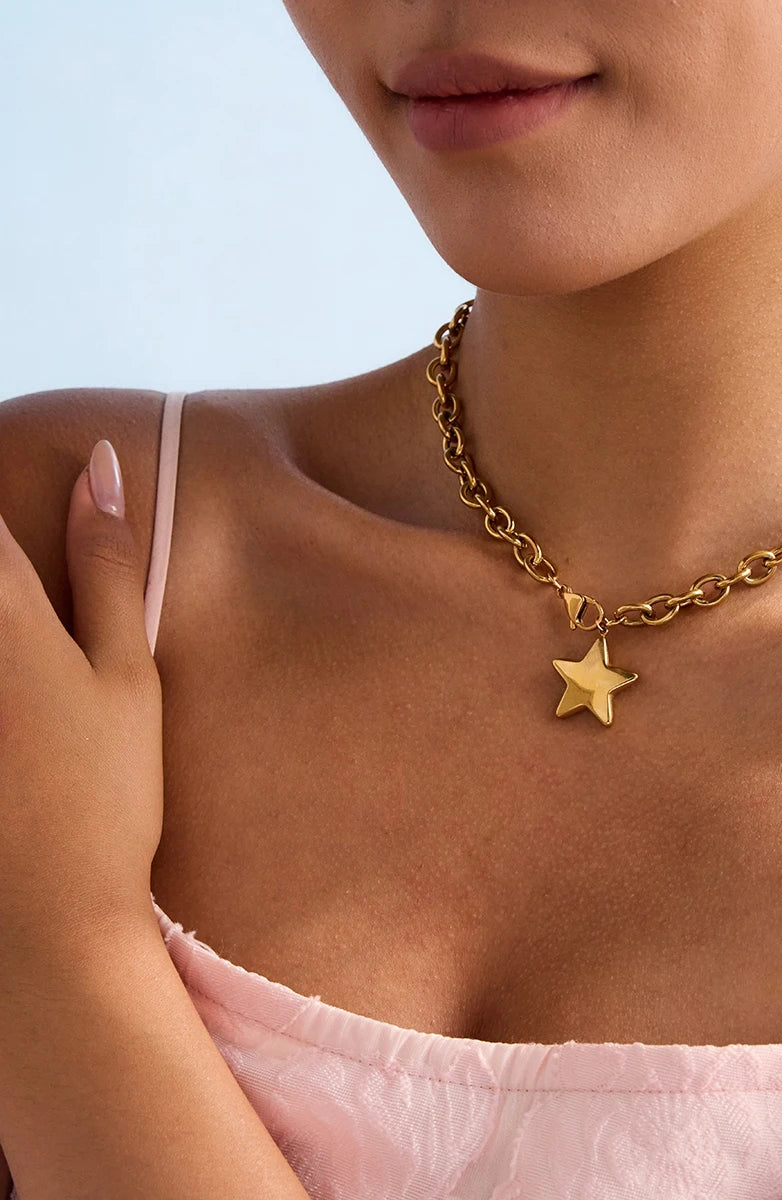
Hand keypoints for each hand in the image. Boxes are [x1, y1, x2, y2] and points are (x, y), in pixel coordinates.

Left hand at [0, 439, 162, 960]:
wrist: (44, 914)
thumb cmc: (104, 794)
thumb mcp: (128, 675)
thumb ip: (110, 568)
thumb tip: (103, 469)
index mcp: (3, 612)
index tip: (21, 535)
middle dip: (1, 572)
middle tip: (42, 657)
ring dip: (0, 629)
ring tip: (27, 699)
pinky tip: (9, 720)